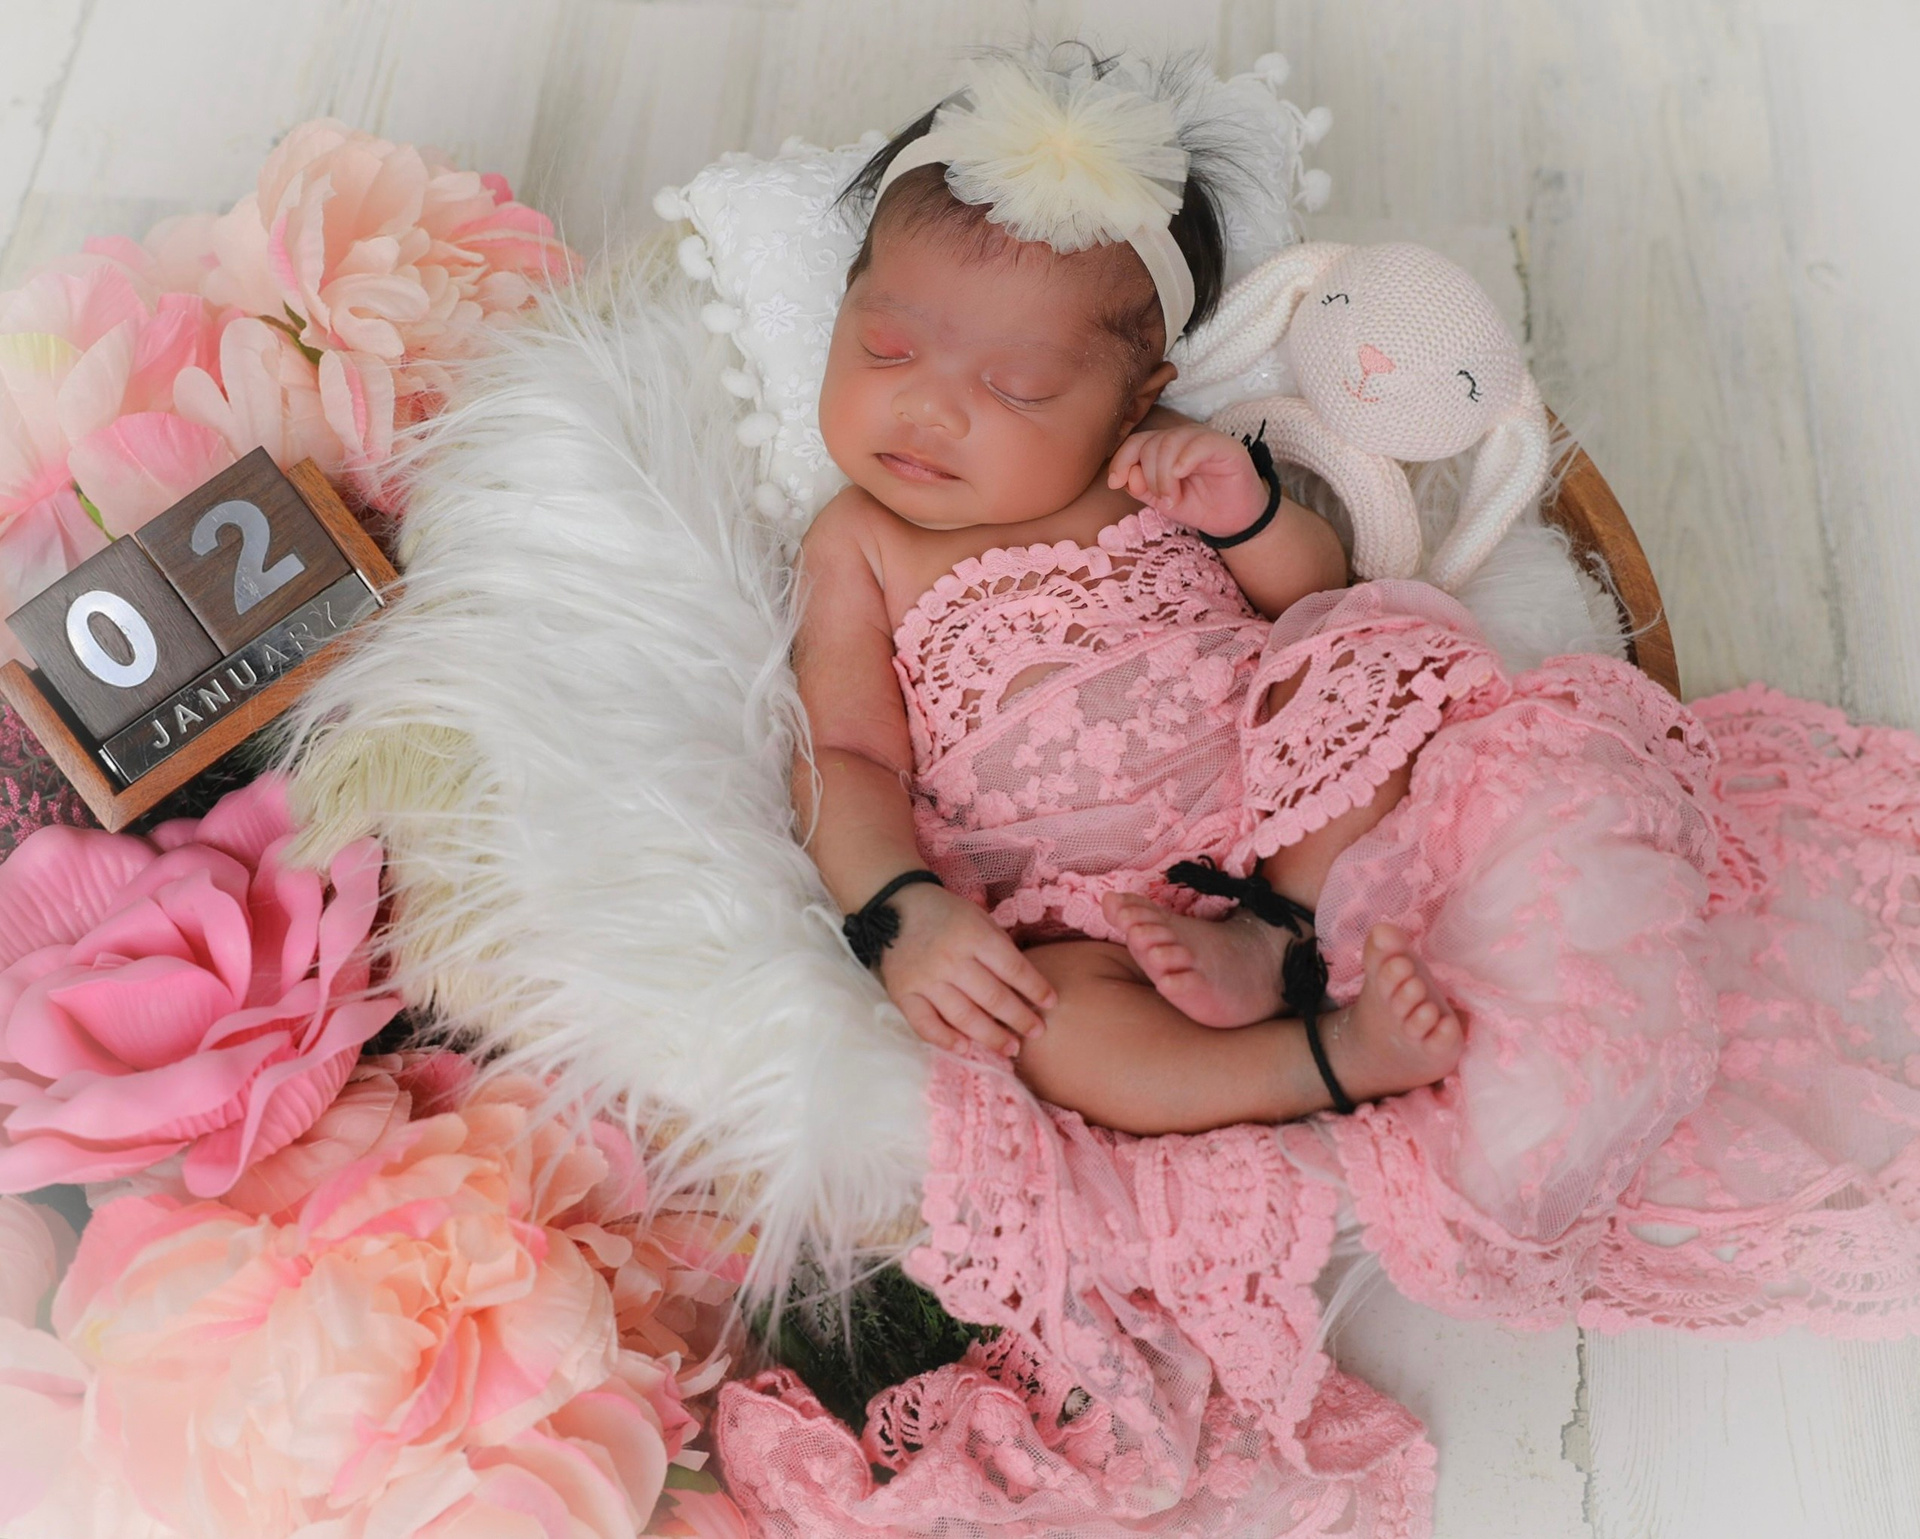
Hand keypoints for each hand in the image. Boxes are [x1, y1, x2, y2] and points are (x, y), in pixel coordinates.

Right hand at [879, 882, 1057, 1055]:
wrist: (894, 907)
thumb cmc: (945, 914)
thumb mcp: (978, 916)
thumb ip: (1000, 946)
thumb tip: (1026, 983)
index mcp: (972, 934)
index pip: (1012, 969)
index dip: (1035, 989)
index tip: (1050, 1002)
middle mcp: (950, 958)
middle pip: (993, 998)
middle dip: (1020, 1018)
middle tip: (1037, 1032)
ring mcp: (925, 979)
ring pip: (964, 1017)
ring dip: (991, 1037)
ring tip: (1011, 1048)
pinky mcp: (903, 994)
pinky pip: (925, 1025)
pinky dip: (946, 1040)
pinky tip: (966, 1048)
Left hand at [1107, 424, 1266, 541]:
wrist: (1235, 521)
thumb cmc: (1200, 506)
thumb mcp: (1161, 501)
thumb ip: (1141, 488)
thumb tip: (1125, 476)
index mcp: (1165, 448)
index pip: (1135, 442)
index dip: (1121, 460)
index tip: (1115, 482)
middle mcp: (1182, 438)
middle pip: (1150, 443)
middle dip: (1149, 476)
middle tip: (1164, 500)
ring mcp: (1203, 439)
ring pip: (1169, 443)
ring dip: (1164, 476)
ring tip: (1174, 498)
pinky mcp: (1225, 446)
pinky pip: (1197, 444)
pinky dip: (1183, 461)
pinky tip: (1181, 476)